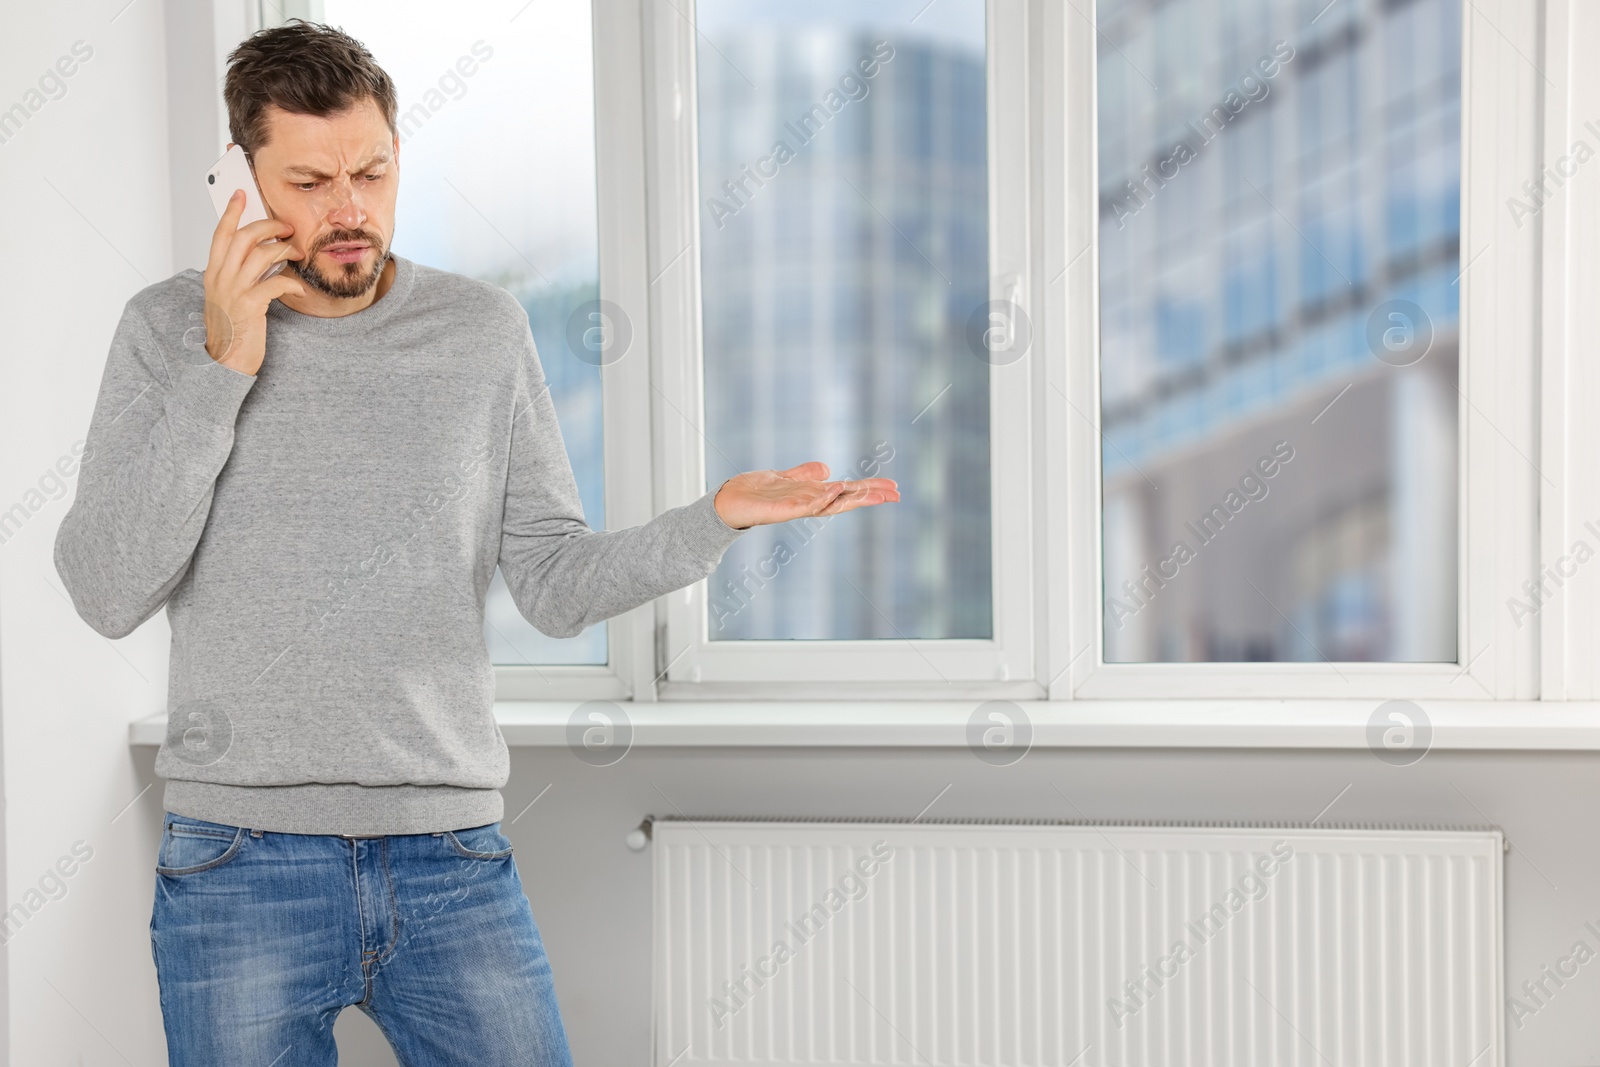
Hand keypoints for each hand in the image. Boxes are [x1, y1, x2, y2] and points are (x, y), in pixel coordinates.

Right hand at [200, 188, 306, 374]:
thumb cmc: (232, 328)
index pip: (221, 234)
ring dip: (285, 250)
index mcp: (213, 273)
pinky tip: (299, 288)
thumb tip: (259, 254)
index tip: (241, 194)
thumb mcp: (227, 296)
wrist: (225, 360)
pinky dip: (291, 282)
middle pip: (245, 238)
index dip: (231, 212)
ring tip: (298, 255)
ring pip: (262, 255)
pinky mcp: (250, 306)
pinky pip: (275, 283)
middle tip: (288, 229)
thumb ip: (237, 274)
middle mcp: (220, 278)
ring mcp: (234, 291)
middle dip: (270, 227)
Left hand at [713, 462, 898, 529]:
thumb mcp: (783, 478)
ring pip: (829, 504)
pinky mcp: (779, 509)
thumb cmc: (753, 493)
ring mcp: (795, 507)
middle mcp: (807, 503)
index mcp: (811, 495)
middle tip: (895, 495)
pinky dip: (821, 498)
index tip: (893, 488)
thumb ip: (804, 474)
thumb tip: (826, 468)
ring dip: (850, 498)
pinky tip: (835, 488)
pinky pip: (804, 505)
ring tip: (872, 493)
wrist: (726, 503)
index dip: (869, 489)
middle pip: (845, 500)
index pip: (847, 491)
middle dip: (869, 497)